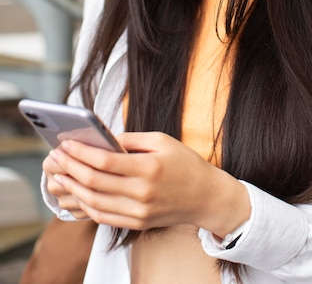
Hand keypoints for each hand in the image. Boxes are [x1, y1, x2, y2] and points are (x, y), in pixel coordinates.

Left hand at [47, 132, 250, 235]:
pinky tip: (77, 192)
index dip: (81, 152)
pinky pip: (103, 216)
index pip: (105, 161)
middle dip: (70, 168)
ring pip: (95, 202)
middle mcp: (142, 192)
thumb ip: (131, 139)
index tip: (65, 143)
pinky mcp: (137, 223)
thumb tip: (102, 137)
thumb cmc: (185, 163)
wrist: (205, 197)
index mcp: (149, 167)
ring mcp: (139, 211)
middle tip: (55, 157)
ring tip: (59, 174)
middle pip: (95, 182)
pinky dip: (86, 205)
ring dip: (73, 188)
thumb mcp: (162, 141)